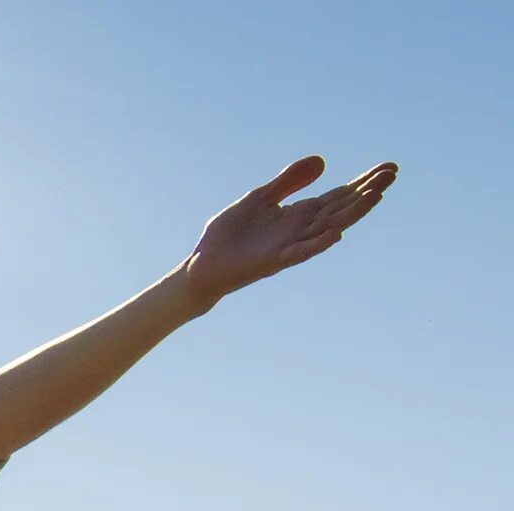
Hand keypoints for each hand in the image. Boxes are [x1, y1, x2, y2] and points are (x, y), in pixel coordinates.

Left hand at [181, 155, 397, 307]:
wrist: (202, 265)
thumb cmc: (229, 235)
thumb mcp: (260, 197)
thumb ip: (289, 181)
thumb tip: (323, 161)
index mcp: (298, 215)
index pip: (338, 196)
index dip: (363, 182)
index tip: (388, 168)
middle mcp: (299, 231)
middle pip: (340, 209)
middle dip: (366, 192)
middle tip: (392, 175)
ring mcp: (288, 247)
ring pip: (327, 229)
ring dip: (352, 214)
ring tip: (376, 196)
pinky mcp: (272, 261)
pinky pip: (300, 253)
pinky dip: (318, 244)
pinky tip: (336, 233)